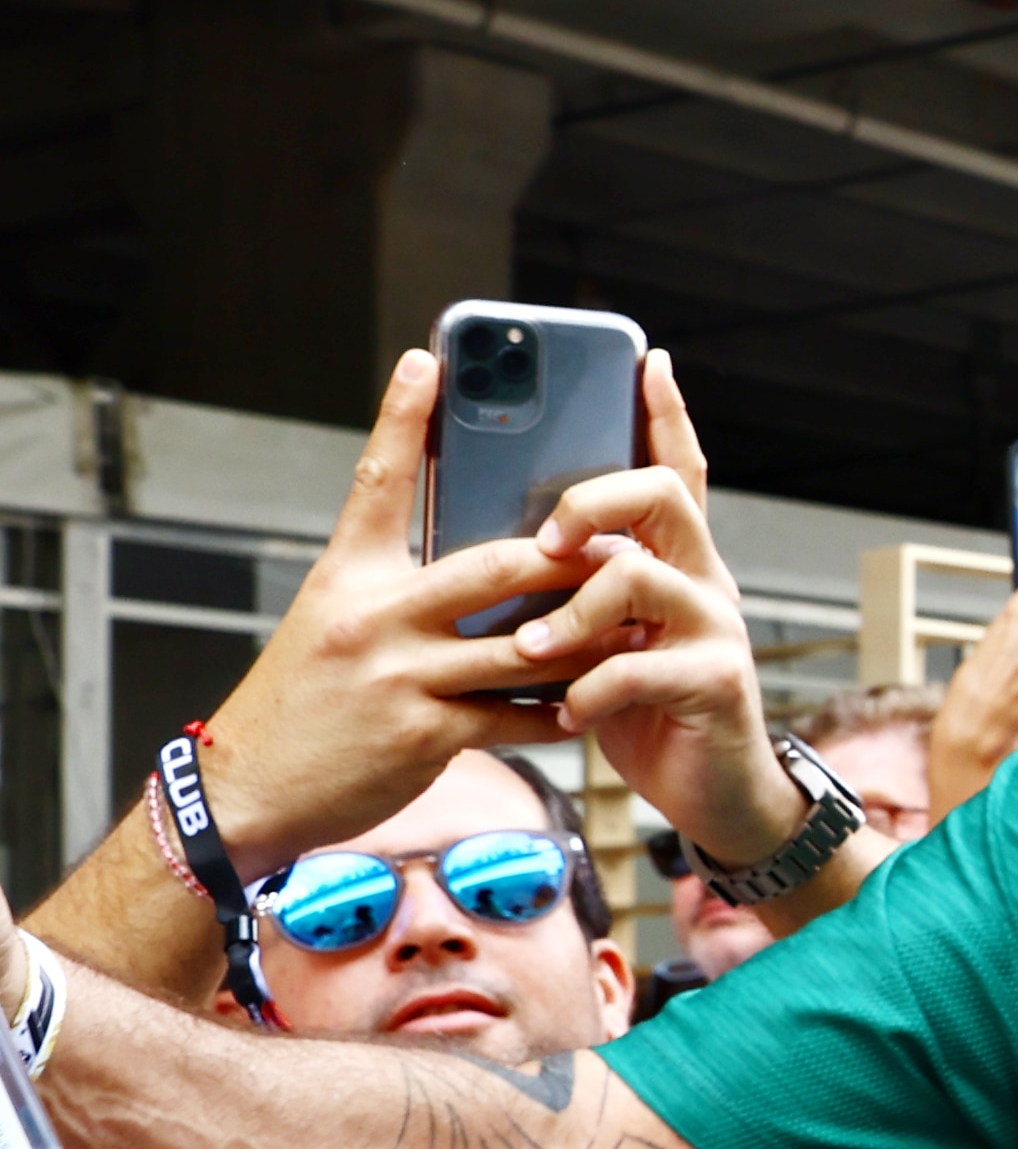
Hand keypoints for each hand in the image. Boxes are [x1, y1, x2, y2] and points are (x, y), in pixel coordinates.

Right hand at [188, 352, 616, 871]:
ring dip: (586, 639)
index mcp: (347, 575)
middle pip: (496, 566)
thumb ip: (393, 578)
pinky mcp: (423, 734)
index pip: (378, 482)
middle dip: (568, 559)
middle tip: (620, 544)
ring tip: (634, 625)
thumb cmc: (308, 698)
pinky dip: (558, 711)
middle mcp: (372, 616)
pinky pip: (515, 717)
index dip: (402, 417)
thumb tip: (472, 545)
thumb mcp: (333, 617)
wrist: (253, 788)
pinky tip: (590, 704)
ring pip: (524, 647)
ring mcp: (399, 676)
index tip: (429, 360)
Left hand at [504, 356, 799, 867]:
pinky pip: (643, 666)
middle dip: (595, 501)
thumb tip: (505, 550)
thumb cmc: (645, 714)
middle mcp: (704, 582)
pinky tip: (569, 712)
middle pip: (664, 496)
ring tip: (533, 649)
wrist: (713, 797)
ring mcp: (717, 630)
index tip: (648, 362)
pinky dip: (592, 689)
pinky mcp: (716, 685)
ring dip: (574, 610)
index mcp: (674, 564)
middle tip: (548, 538)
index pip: (676, 471)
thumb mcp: (604, 642)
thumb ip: (576, 594)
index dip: (664, 416)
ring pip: (645, 577)